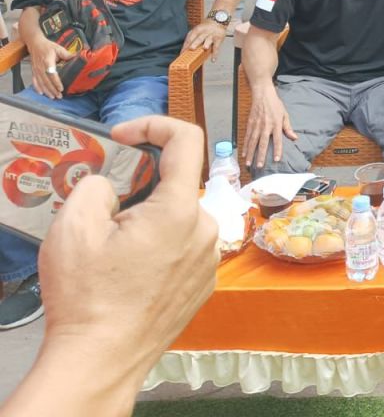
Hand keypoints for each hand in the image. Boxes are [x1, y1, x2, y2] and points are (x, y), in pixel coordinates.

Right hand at [28, 36, 72, 98]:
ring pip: (40, 83)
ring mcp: (36, 70)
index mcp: (47, 62)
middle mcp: (40, 67)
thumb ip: (68, 55)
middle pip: (46, 81)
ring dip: (46, 91)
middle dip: (52, 90)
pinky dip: (37, 88)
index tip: (61, 88)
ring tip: (52, 97)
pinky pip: (34, 81)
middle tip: (59, 96)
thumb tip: (78, 58)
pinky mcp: (33, 71)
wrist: (35, 44)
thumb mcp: (59, 49)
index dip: (56, 82)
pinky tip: (41, 93)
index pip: (52, 74)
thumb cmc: (48, 46)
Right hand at [38, 116, 216, 393]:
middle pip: (175, 185)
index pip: (186, 139)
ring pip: (178, 218)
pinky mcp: (204, 281)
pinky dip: (159, 246)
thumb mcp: (73, 227)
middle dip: (139, 189)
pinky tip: (129, 272)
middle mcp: (205, 229)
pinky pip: (183, 246)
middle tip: (103, 214)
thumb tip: (113, 183)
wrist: (101, 359)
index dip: (153, 125)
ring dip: (148, 222)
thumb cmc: (88, 298)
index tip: (124, 135)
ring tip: (113, 251)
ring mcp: (208, 257)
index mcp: (179, 209)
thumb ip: (96, 184)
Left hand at [183, 18, 225, 55]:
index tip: (182, 53)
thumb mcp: (197, 29)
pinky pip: (216, 47)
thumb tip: (185, 49)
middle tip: (191, 48)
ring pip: (209, 40)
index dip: (186, 46)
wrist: (217, 20)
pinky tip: (213, 59)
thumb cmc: (205, 27)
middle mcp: (204, 33)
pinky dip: (215, 54)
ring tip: (205, 48)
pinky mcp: (218, 39)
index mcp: (197, 30)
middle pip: (199, 38)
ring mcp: (211, 35)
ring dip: (207, 44)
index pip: (190, 38)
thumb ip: (191, 37)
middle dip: (195, 43)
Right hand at [244, 82, 296, 168]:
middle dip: (260, 155)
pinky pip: (247, 137)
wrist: (263, 95)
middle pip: (262, 143)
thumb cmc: (275, 105)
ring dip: (250, 153)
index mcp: (276, 124)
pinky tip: (243, 153)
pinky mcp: (249, 124)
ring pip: (252, 142)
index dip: (277, 150)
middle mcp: (265, 126)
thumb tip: (294, 138)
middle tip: (259, 166)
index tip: (277, 160)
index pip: (277, 140)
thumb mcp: (285, 115)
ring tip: (248, 163)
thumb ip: (288, 128)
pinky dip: (245, 146)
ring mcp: (256, 125)